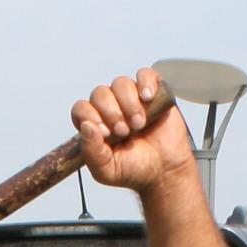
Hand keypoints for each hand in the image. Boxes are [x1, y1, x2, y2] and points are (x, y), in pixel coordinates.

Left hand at [72, 68, 193, 195]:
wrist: (165, 171)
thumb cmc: (134, 170)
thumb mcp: (107, 170)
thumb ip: (92, 152)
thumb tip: (86, 126)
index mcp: (95, 124)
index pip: (81, 109)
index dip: (90, 116)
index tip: (105, 133)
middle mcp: (111, 108)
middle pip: (100, 93)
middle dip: (111, 112)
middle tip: (124, 132)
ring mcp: (132, 98)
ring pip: (120, 83)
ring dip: (129, 104)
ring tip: (139, 124)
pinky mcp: (153, 93)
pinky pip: (145, 74)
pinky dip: (146, 83)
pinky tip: (148, 98)